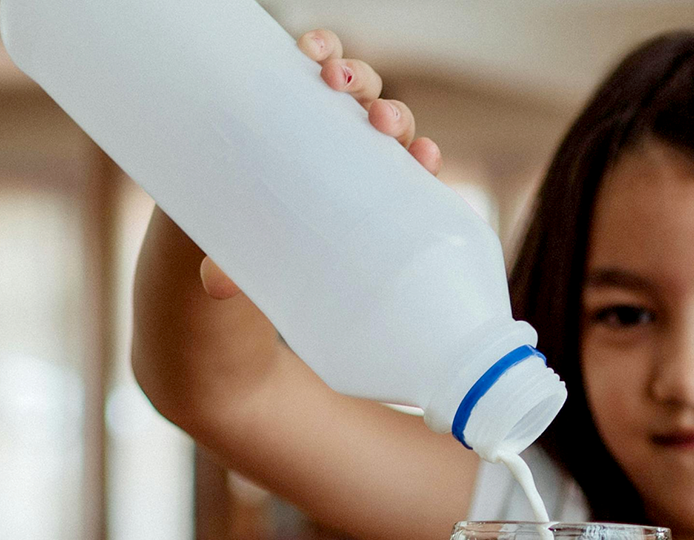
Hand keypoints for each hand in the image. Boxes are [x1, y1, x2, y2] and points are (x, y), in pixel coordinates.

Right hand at [199, 28, 442, 299]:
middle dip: (392, 117)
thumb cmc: (265, 237)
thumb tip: (216, 284)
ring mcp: (336, 113)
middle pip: (393, 124)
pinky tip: (308, 49)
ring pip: (363, 88)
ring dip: (357, 77)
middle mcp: (364, 148)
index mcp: (374, 188)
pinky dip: (323, 50)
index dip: (423, 160)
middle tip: (378, 120)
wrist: (238, 203)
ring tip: (334, 76)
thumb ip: (246, 267)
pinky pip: (323, 60)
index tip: (424, 157)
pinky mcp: (303, 87)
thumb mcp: (259, 255)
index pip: (412, 170)